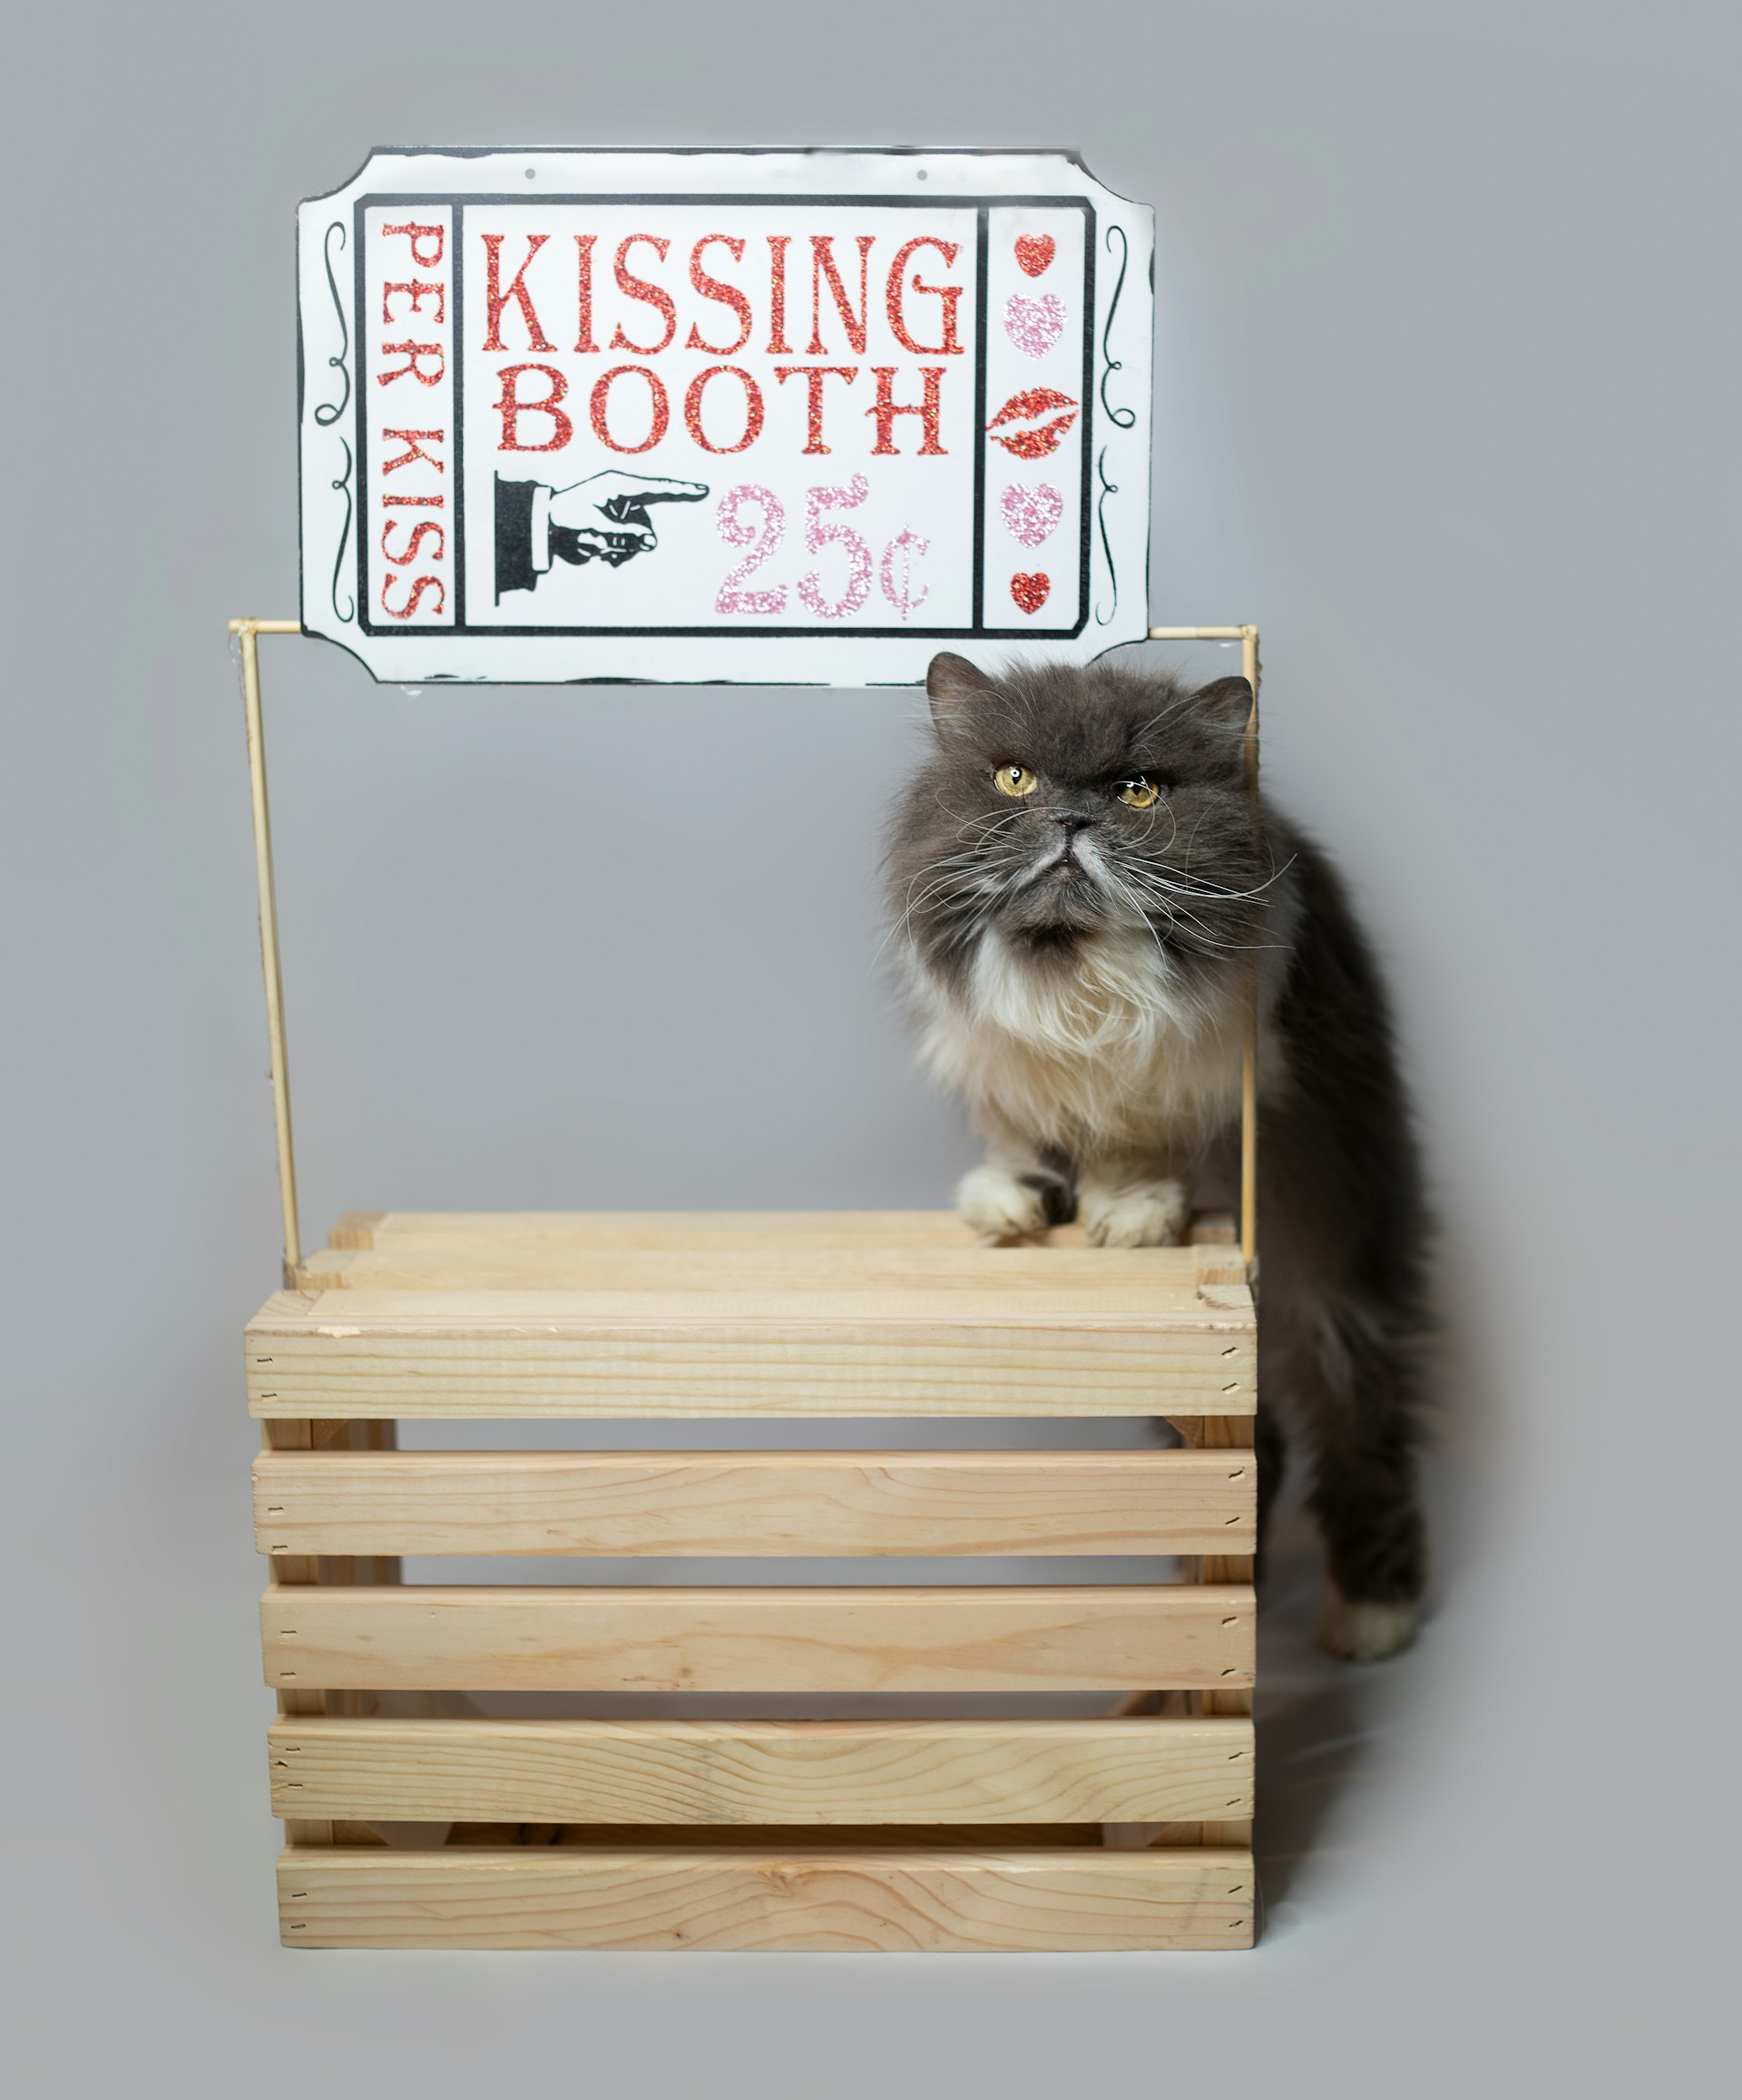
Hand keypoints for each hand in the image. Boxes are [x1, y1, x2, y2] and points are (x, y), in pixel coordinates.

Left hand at [547, 470, 709, 566]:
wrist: (546, 516)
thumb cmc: (568, 513)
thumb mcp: (598, 524)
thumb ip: (626, 532)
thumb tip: (650, 540)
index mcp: (620, 484)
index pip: (658, 487)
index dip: (681, 490)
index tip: (702, 490)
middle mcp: (622, 493)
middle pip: (645, 521)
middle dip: (633, 540)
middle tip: (618, 553)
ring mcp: (617, 506)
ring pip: (635, 532)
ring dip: (621, 546)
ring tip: (600, 551)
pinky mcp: (612, 517)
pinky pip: (626, 535)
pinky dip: (617, 547)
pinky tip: (602, 552)